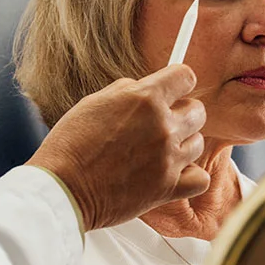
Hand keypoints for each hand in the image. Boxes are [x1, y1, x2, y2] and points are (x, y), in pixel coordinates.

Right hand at [28, 64, 207, 230]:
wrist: (63, 187)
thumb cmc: (70, 145)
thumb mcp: (93, 103)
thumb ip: (126, 92)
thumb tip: (142, 89)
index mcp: (144, 99)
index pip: (185, 76)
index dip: (177, 82)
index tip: (172, 90)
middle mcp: (162, 126)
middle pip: (197, 110)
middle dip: (181, 113)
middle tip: (160, 123)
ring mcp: (168, 158)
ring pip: (198, 143)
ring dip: (181, 144)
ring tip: (158, 151)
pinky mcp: (168, 188)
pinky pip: (200, 178)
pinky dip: (190, 176)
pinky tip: (172, 173)